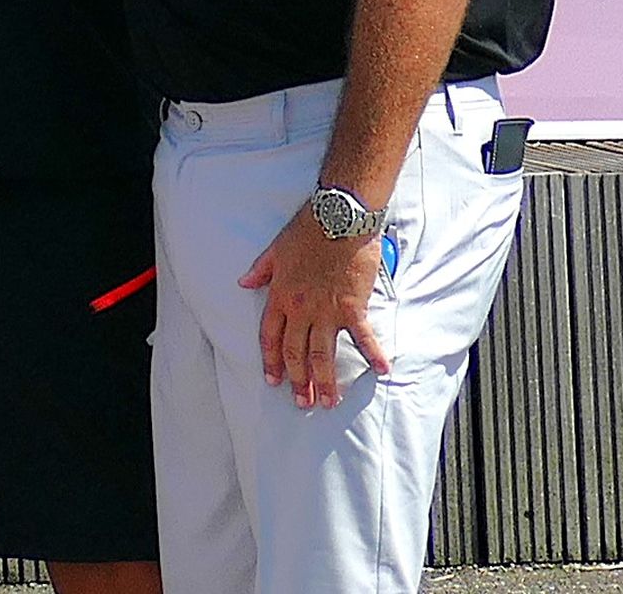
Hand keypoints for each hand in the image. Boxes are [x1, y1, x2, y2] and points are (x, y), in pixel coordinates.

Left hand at [240, 205, 388, 407]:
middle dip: (298, 380)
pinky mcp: (353, 307)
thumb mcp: (273, 250)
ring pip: (324, 353)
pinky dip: (372, 354)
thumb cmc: (305, 231)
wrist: (337, 220)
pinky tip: (380, 372)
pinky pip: (363, 336)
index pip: (271, 337)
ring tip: (329, 402)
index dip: (271, 361)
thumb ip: (259, 271)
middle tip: (303, 403)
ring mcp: (328, 311)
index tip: (274, 381)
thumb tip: (242, 283)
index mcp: (280, 297)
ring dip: (326, 381)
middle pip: (297, 352)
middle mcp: (301, 310)